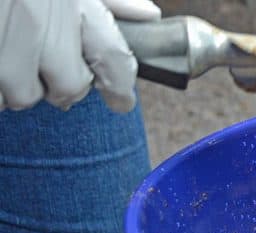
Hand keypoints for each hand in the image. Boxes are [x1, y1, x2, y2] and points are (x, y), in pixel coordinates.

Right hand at [0, 0, 159, 112]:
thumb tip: (148, 15)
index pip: (113, 56)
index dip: (121, 86)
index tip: (121, 101)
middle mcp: (40, 21)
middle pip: (70, 87)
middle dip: (60, 86)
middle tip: (44, 70)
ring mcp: (5, 44)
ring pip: (21, 97)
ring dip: (12, 87)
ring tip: (3, 55)